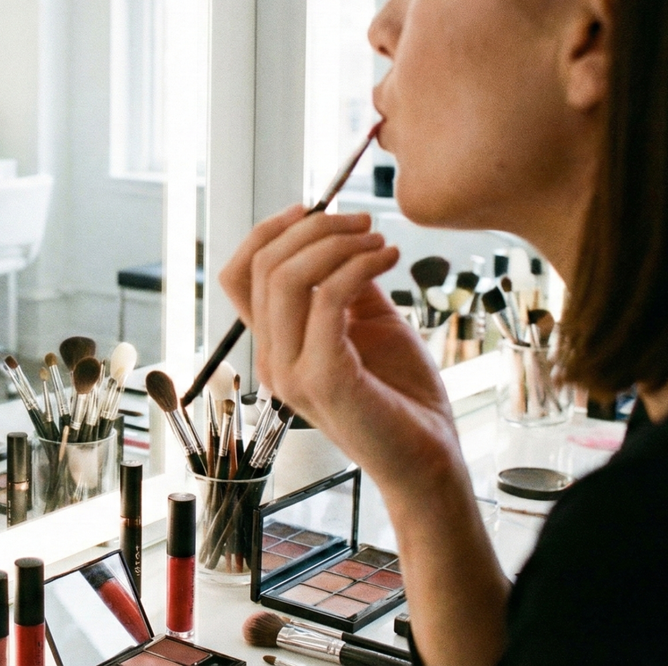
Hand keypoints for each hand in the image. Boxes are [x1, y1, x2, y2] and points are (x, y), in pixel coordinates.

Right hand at [221, 207, 461, 504]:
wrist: (428, 458)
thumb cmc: (401, 394)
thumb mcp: (369, 323)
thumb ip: (345, 285)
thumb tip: (341, 236)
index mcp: (274, 346)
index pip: (239, 275)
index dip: (269, 232)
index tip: (314, 208)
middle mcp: (271, 360)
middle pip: (263, 267)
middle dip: (314, 228)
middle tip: (364, 222)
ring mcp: (291, 372)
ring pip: (285, 278)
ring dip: (336, 244)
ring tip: (379, 242)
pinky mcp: (323, 379)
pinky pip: (326, 300)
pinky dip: (358, 267)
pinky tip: (389, 260)